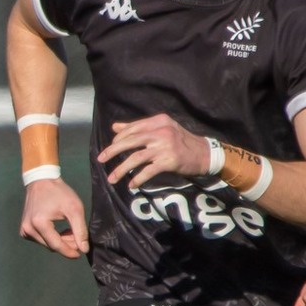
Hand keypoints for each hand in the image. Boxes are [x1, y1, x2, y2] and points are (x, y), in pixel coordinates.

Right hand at [19, 178, 87, 258]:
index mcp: (39, 224)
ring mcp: (24, 230)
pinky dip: (51, 238)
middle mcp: (28, 229)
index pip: (56, 245)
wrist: (41, 181)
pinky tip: (58, 230)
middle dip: (66, 244)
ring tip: (69, 230)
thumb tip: (83, 249)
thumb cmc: (59, 193)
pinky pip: (40, 240)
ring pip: (46, 244)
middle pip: (51, 246)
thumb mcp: (74, 209)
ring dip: (60, 241)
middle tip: (78, 237)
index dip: (69, 251)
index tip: (80, 253)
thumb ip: (80, 230)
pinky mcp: (24, 230)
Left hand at [97, 115, 211, 189]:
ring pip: (136, 158)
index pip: (132, 129)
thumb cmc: (181, 142)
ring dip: (121, 169)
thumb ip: (139, 128)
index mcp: (158, 121)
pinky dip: (137, 179)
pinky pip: (148, 171)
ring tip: (112, 178)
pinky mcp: (169, 161)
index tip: (109, 148)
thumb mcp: (162, 129)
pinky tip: (131, 184)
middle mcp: (161, 132)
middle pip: (130, 141)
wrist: (205, 154)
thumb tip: (115, 127)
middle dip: (112, 151)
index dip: (118, 139)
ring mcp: (165, 147)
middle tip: (100, 160)